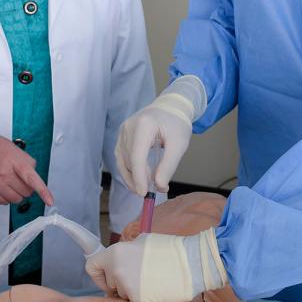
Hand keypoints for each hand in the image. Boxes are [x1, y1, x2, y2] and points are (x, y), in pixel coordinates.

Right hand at [0, 130, 53, 206]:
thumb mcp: (14, 149)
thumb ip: (27, 162)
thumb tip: (34, 175)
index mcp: (14, 161)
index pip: (32, 179)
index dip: (43, 191)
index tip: (50, 201)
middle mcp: (4, 174)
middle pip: (26, 192)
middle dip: (28, 187)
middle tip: (22, 177)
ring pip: (16, 199)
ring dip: (19, 193)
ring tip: (13, 182)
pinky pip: (4, 202)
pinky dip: (8, 197)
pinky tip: (6, 187)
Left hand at [85, 227, 227, 301]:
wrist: (192, 262)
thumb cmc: (170, 250)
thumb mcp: (142, 242)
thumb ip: (125, 253)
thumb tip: (116, 263)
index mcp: (115, 253)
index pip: (91, 267)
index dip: (99, 274)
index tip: (108, 278)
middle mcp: (117, 270)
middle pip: (109, 283)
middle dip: (120, 283)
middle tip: (140, 277)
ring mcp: (127, 287)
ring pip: (121, 295)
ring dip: (132, 292)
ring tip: (151, 281)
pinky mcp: (139, 301)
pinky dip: (142, 299)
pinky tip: (155, 290)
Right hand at [116, 76, 206, 195]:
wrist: (170, 107)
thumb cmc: (176, 124)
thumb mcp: (179, 144)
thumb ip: (168, 166)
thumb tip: (159, 186)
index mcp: (144, 125)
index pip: (137, 156)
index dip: (138, 177)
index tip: (144, 194)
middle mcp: (128, 127)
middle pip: (129, 161)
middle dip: (139, 179)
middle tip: (154, 190)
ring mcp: (123, 131)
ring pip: (123, 162)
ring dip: (133, 177)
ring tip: (147, 187)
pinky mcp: (121, 136)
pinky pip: (122, 158)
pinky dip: (129, 170)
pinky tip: (139, 179)